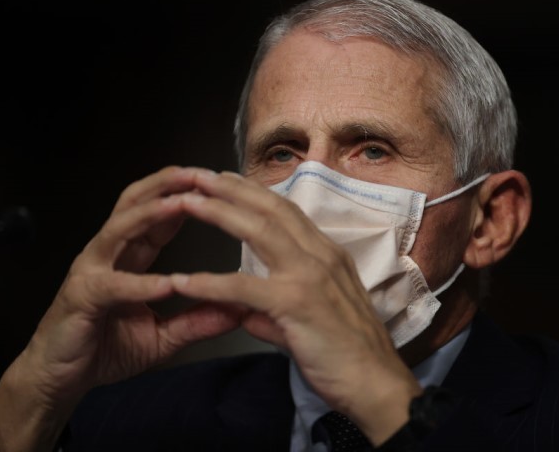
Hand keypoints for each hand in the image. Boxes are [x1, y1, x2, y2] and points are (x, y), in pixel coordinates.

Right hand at [0, 166, 244, 450]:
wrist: (61, 379)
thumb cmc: (107, 349)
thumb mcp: (163, 336)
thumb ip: (197, 321)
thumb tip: (237, 311)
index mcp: (129, 256)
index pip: (158, 215)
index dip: (185, 195)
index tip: (217, 184)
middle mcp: (108, 254)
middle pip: (135, 204)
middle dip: (166, 185)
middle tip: (200, 173)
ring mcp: (91, 271)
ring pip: (119, 229)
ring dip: (151, 213)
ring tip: (182, 203)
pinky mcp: (81, 297)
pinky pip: (113, 285)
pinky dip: (141, 283)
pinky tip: (167, 283)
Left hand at [171, 170, 422, 444]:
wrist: (377, 384)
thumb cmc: (348, 353)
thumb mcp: (310, 318)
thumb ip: (271, 310)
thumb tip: (242, 311)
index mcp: (326, 254)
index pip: (286, 211)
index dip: (253, 192)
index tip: (225, 180)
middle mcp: (321, 255)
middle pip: (270, 209)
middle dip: (231, 188)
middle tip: (196, 174)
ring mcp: (310, 276)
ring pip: (259, 231)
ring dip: (219, 212)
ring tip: (185, 202)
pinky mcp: (297, 304)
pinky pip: (244, 288)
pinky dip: (210, 283)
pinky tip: (181, 281)